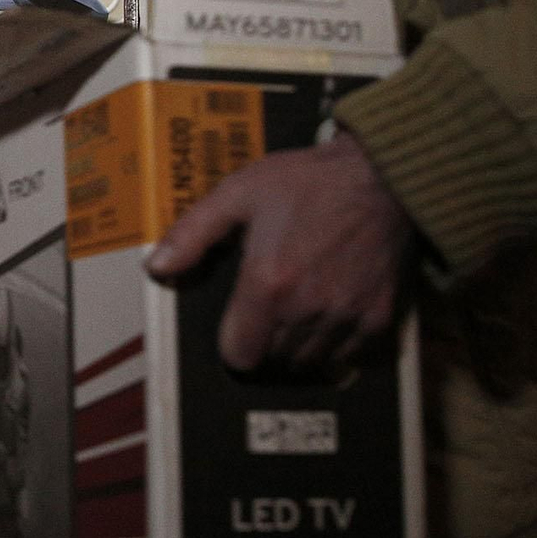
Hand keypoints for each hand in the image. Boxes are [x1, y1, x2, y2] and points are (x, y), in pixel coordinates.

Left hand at [145, 132, 412, 371]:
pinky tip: (327, 313)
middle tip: (267, 309)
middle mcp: (306, 308)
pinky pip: (347, 356)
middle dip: (263, 342)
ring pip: (309, 363)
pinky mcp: (378, 317)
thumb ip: (193, 234)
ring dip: (297, 347)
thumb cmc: (306, 181)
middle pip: (273, 361)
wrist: (378, 174)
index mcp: (268, 282)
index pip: (240, 356)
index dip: (233, 343)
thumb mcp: (238, 193)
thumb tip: (157, 267)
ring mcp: (345, 316)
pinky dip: (335, 345)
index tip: (237, 325)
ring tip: (296, 310)